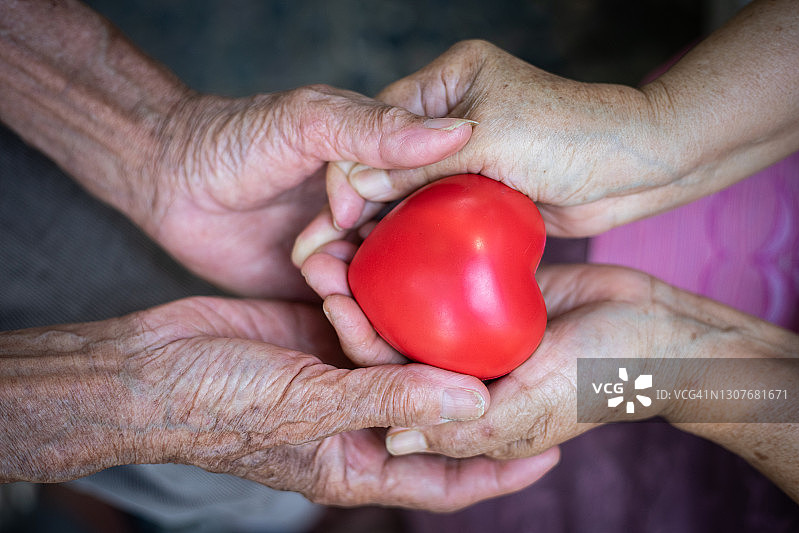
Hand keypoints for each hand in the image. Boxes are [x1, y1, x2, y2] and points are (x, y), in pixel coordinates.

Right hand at [0, 296, 560, 509]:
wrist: (146, 366)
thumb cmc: (216, 405)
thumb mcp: (308, 407)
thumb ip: (391, 403)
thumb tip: (475, 407)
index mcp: (356, 460)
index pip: (445, 477)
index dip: (500, 470)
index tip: (554, 450)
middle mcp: (356, 420)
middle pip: (434, 412)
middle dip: (477, 388)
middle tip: (535, 361)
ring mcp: (339, 375)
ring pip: (403, 355)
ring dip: (428, 328)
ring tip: (484, 300)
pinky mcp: (319, 335)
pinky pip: (368, 318)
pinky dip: (386, 298)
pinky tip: (415, 270)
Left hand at [140, 86, 474, 298]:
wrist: (169, 183)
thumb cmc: (235, 139)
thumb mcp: (308, 121)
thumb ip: (375, 131)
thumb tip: (457, 134)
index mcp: (385, 167)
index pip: (435, 197)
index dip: (427, 213)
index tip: (401, 221)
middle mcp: (377, 213)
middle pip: (418, 249)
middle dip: (397, 259)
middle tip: (354, 250)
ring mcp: (353, 254)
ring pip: (390, 286)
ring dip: (365, 286)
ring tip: (322, 271)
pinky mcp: (326, 291)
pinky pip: (355, 314)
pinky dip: (349, 314)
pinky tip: (327, 300)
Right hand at [295, 12, 798, 260]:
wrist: (633, 167)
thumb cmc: (570, 136)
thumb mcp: (490, 138)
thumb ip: (421, 162)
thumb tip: (356, 187)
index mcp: (448, 81)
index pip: (380, 123)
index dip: (354, 165)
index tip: (339, 210)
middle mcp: (450, 115)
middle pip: (388, 158)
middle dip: (363, 197)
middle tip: (335, 241)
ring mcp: (464, 154)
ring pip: (408, 188)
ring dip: (385, 220)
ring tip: (356, 257)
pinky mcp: (479, 189)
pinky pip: (434, 210)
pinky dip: (415, 232)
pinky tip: (393, 259)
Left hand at [298, 251, 798, 500]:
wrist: (658, 330)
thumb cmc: (605, 375)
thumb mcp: (536, 407)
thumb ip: (468, 428)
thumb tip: (391, 442)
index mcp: (453, 406)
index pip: (387, 376)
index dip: (353, 337)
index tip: (331, 291)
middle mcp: (453, 368)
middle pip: (387, 331)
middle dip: (351, 293)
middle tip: (320, 247)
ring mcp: (469, 329)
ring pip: (409, 297)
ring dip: (377, 264)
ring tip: (347, 220)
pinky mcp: (486, 293)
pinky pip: (443, 270)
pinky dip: (419, 245)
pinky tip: (396, 209)